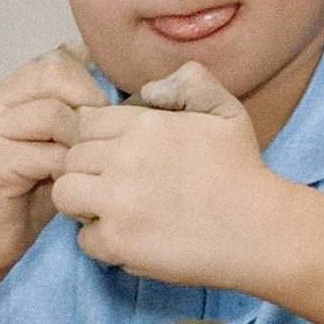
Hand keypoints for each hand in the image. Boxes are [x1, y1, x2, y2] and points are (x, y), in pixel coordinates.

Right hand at [0, 45, 98, 286]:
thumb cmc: (24, 195)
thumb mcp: (53, 144)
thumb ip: (72, 110)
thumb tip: (104, 71)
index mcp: (6, 94)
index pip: (58, 59)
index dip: (88, 84)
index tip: (97, 117)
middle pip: (56, 75)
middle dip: (87, 104)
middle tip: (91, 141)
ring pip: (55, 113)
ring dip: (78, 142)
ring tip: (76, 166)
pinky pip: (49, 154)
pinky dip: (67, 170)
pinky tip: (64, 185)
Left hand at [50, 63, 277, 285]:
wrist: (258, 230)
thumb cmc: (243, 171)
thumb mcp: (226, 112)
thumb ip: (190, 82)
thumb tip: (149, 89)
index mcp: (146, 124)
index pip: (86, 122)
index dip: (96, 139)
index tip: (114, 155)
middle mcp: (126, 158)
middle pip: (71, 157)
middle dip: (88, 170)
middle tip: (115, 185)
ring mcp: (118, 201)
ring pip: (65, 194)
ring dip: (83, 202)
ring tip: (113, 208)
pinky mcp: (117, 241)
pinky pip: (83, 237)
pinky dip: (102, 240)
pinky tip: (131, 236)